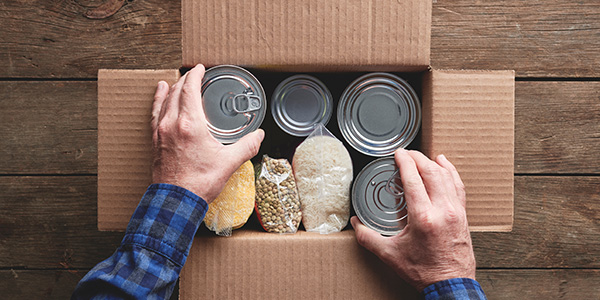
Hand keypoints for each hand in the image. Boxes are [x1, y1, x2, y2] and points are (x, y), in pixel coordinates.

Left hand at [151, 64, 264, 203]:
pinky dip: (158, 102)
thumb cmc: (199, 183)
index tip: (200, 69)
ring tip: (175, 81)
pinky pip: (155, 114)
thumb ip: (246, 146)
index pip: (189, 89)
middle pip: (176, 92)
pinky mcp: (155, 141)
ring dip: (171, 89)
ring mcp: (161, 132)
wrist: (176, 201)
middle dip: (185, 80)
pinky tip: (159, 99)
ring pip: (164, 101)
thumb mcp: (229, 163)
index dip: (195, 75)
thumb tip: (259, 136)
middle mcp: (172, 124)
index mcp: (190, 124)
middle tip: (194, 76)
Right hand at [351, 149, 474, 290]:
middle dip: (418, 158)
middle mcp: (443, 210)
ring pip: (447, 177)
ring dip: (433, 163)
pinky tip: (445, 166)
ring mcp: (456, 211)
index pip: (414, 179)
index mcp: (423, 217)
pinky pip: (458, 187)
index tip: (398, 154)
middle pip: (431, 172)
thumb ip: (369, 238)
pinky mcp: (463, 216)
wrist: (450, 284)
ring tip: (423, 156)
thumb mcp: (390, 255)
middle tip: (406, 153)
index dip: (405, 162)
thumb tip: (356, 225)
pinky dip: (451, 172)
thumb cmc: (423, 271)